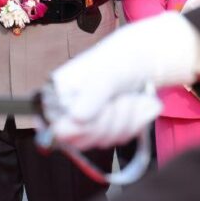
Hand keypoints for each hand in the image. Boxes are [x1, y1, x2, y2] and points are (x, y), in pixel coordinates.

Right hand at [48, 12, 199, 139]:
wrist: (141, 61)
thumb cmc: (118, 60)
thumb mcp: (106, 73)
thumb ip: (92, 94)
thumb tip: (77, 117)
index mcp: (58, 94)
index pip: (59, 128)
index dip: (81, 128)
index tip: (101, 112)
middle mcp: (67, 112)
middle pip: (82, 139)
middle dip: (111, 118)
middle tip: (122, 97)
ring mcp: (87, 124)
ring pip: (104, 140)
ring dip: (126, 118)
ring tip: (131, 96)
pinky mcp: (105, 131)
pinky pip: (119, 140)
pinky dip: (134, 122)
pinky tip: (137, 104)